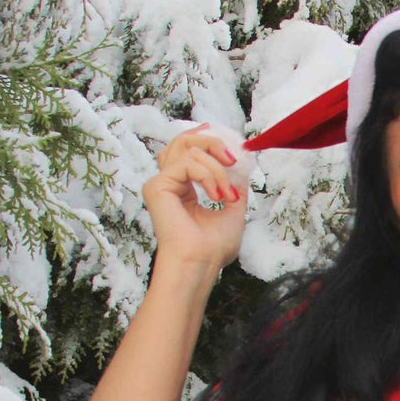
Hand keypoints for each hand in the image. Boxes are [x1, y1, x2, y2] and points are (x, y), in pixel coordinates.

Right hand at [143, 123, 250, 270]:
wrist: (201, 263)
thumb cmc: (213, 247)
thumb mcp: (233, 211)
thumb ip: (234, 187)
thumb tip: (243, 169)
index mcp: (182, 189)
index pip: (186, 151)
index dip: (202, 138)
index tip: (222, 138)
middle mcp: (169, 183)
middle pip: (182, 141)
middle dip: (212, 143)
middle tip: (232, 160)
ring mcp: (160, 184)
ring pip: (188, 149)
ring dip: (216, 169)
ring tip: (227, 194)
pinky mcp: (156, 186)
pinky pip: (186, 164)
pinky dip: (207, 176)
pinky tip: (216, 196)